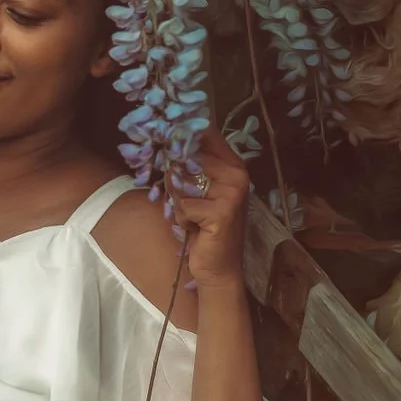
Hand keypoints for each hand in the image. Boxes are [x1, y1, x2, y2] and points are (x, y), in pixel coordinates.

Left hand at [170, 125, 250, 291]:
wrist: (219, 267)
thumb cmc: (203, 227)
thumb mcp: (196, 192)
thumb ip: (187, 167)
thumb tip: (163, 143)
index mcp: (233, 164)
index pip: (206, 133)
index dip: (182, 133)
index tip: (167, 137)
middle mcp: (237, 174)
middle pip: (188, 156)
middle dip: (175, 178)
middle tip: (186, 200)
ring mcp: (233, 192)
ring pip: (182, 181)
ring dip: (179, 202)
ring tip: (192, 216)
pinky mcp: (222, 212)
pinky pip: (184, 206)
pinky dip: (182, 219)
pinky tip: (194, 229)